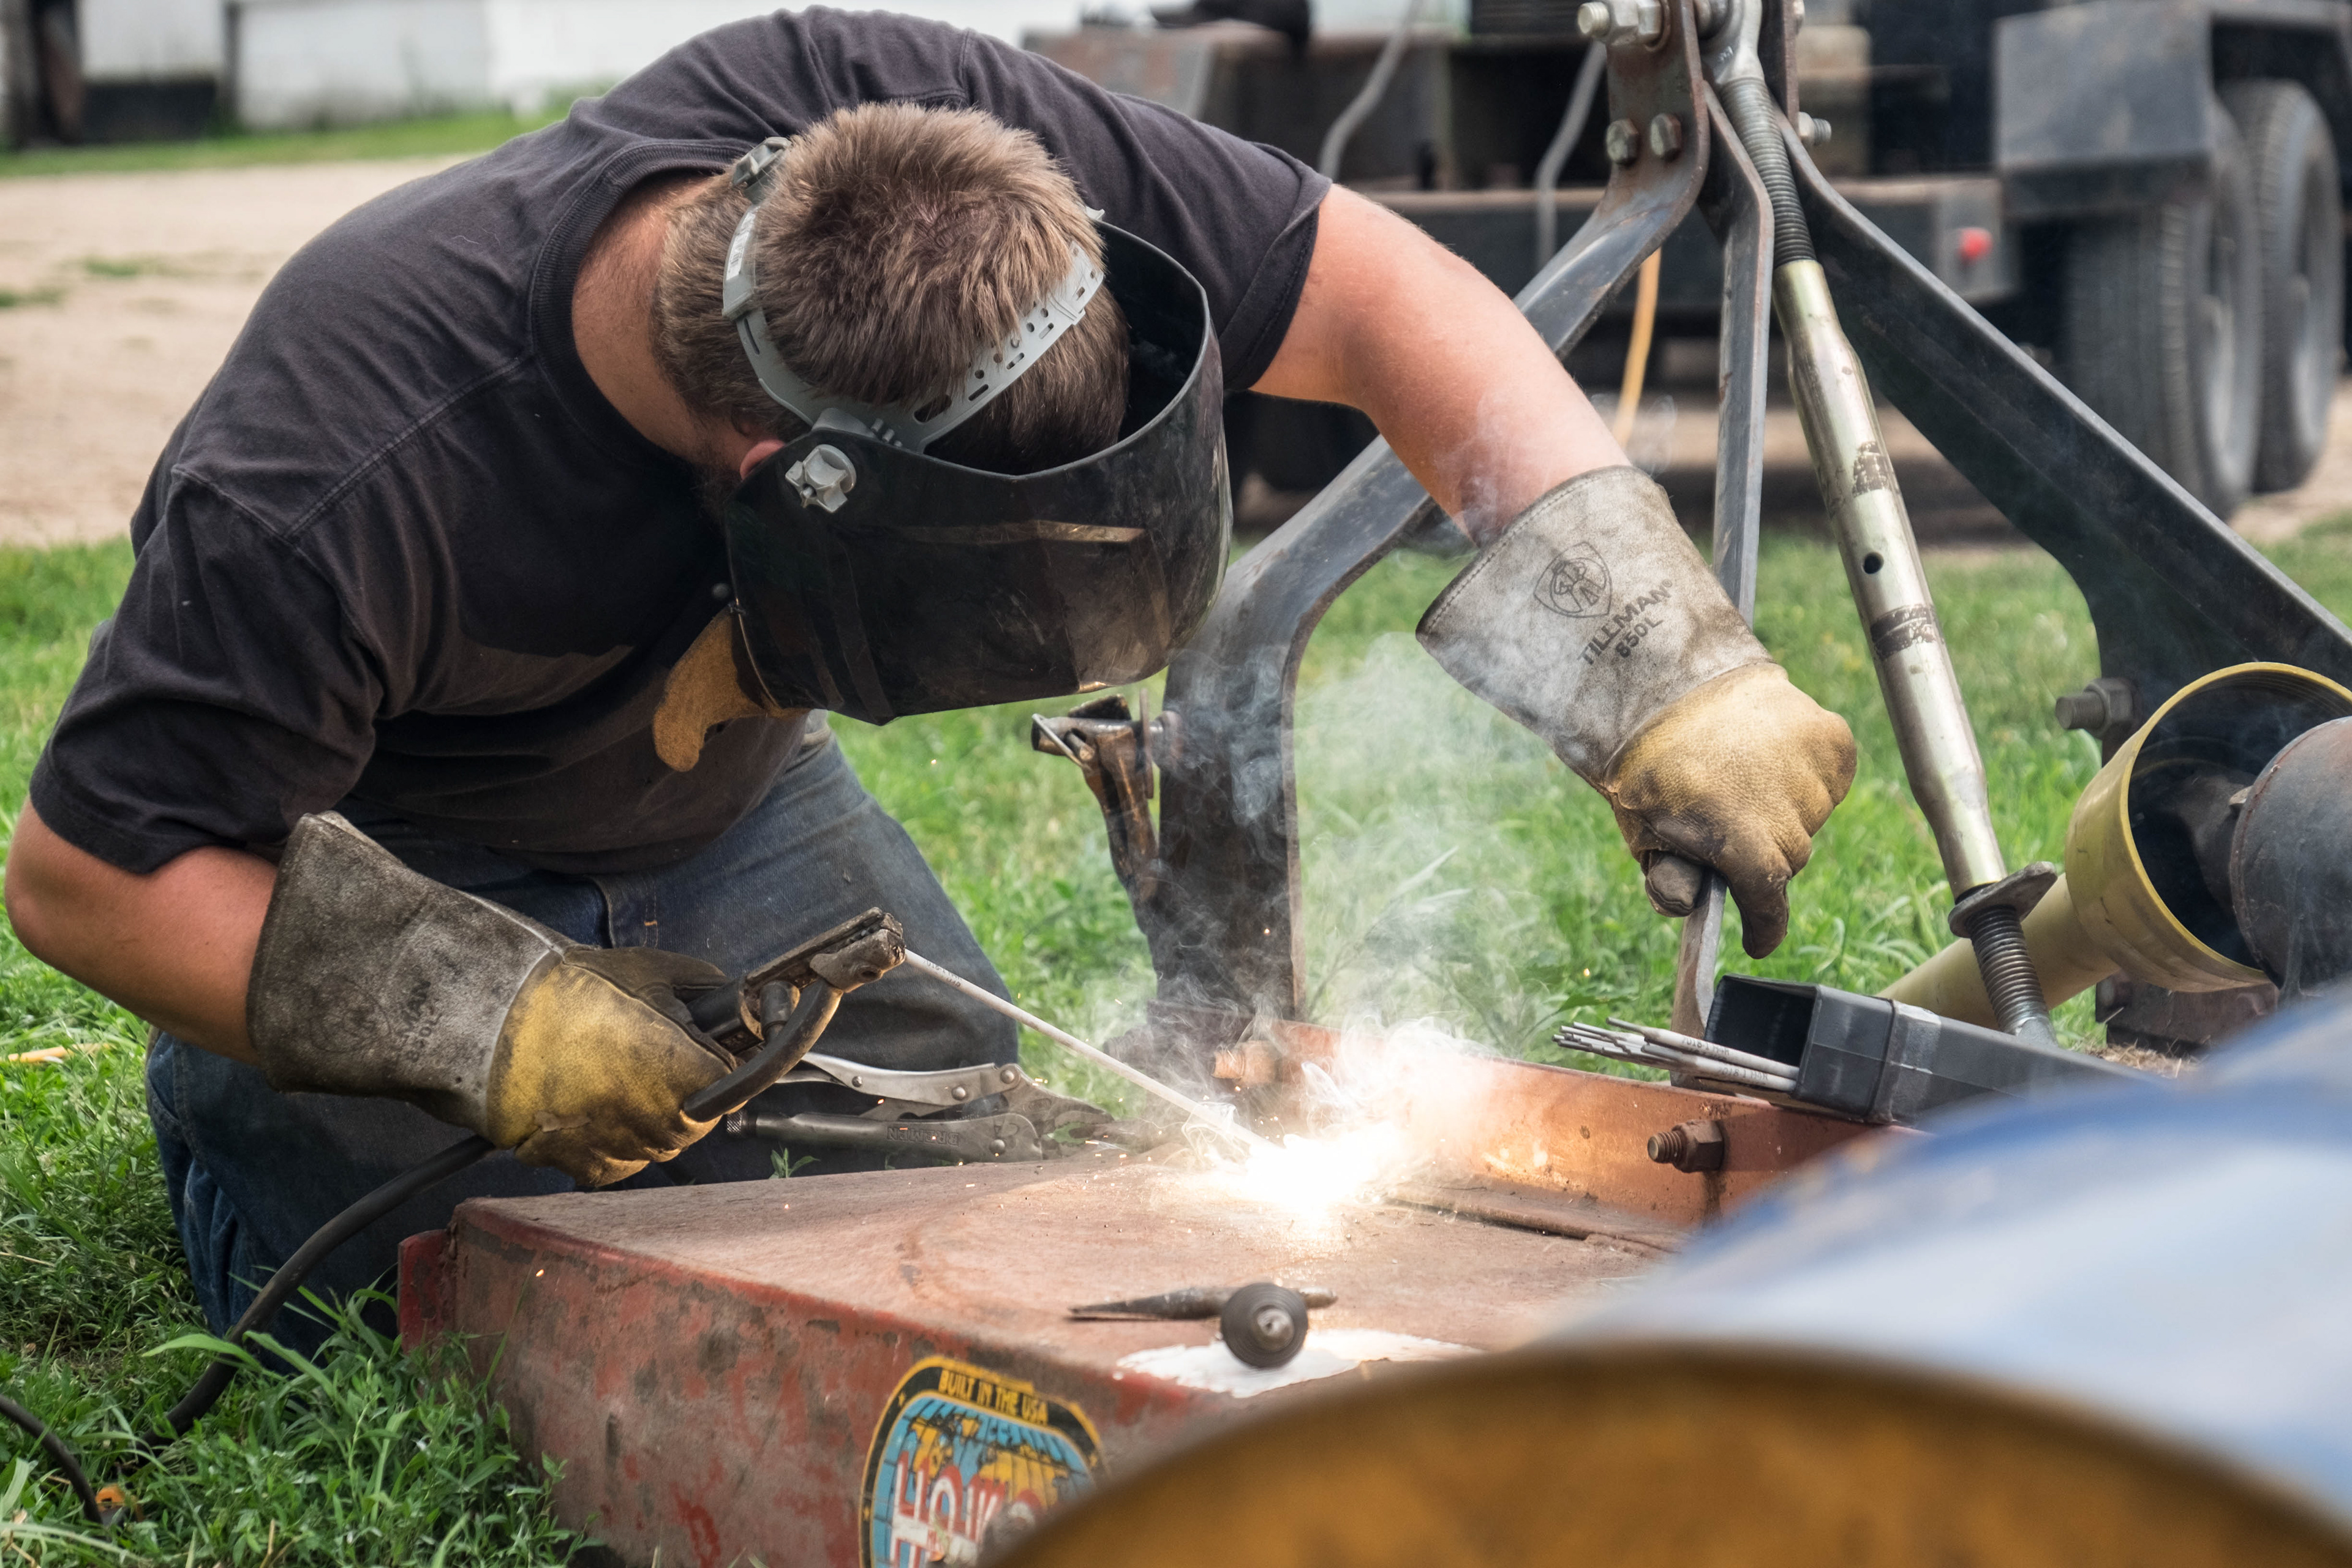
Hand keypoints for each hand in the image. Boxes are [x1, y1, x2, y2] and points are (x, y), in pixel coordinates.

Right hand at [487, 947, 734, 1185]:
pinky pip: (618, 1164)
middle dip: (686, 1095)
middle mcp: (658, 1120)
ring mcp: (619, 1146)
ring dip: (649, 1120)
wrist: (501, 1017)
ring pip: (658, 1146)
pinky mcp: (582, 1164)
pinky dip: (614, 1144)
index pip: (733, 1086)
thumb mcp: (657, 972)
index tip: (703, 1052)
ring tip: (615, 1079)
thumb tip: (742, 1006)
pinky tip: (595, 1107)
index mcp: (685, 1073)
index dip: (719, 1065)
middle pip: (696, 1123)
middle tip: (653, 1061)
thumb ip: (709, 991)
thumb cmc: (579, 990)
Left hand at [1600, 663, 1855, 956]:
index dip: (1764, 926)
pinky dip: (1806, 775)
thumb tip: (1688, 908)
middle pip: (1790, 857)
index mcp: (1744, 843)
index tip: (1758, 939)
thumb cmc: (1651, 764)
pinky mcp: (1832, 738)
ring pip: (1811, 816)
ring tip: (1742, 776)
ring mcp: (1814, 772)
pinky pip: (1828, 777)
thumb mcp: (1642, 830)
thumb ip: (1666, 880)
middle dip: (1762, 852)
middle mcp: (1788, 812)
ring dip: (1785, 808)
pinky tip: (1767, 756)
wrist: (1669, 683)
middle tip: (1727, 821)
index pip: (1769, 902)